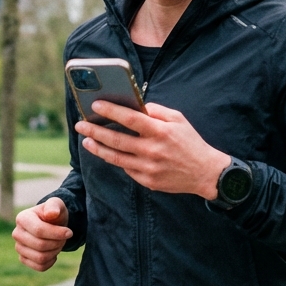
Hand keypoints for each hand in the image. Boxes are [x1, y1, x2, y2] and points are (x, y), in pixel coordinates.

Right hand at [13, 198, 71, 271]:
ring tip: (59, 243)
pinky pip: (40, 267)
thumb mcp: (57, 205)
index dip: (57, 234)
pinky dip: (51, 261)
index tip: (69, 232)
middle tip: (64, 237)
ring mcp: (19, 247)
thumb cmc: (54, 214)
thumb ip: (54, 206)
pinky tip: (54, 253)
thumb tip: (51, 213)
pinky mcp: (23, 259)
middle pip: (40, 245)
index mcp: (22, 218)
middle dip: (57, 243)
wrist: (52, 224)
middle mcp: (17, 233)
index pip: (39, 231)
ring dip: (55, 252)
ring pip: (40, 258)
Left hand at [76, 101, 228, 198]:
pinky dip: (115, 159)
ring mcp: (148, 168)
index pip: (130, 119)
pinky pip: (126, 168)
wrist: (205, 173)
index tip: (95, 105)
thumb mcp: (178, 119)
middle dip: (95, 131)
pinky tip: (107, 152)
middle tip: (80, 125)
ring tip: (86, 140)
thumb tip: (135, 106)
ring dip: (98, 148)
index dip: (111, 111)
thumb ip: (156, 111)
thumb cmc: (190, 142)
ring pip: (115, 157)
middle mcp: (152, 150)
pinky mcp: (147, 181)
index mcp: (160, 132)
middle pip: (116, 139)